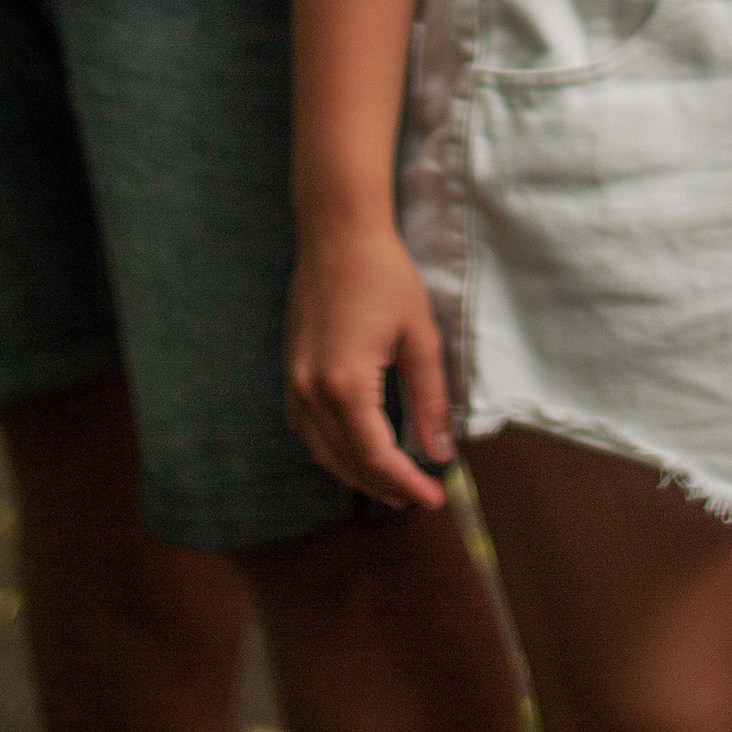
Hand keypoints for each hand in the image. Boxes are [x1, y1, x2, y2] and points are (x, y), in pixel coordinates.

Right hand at [285, 222, 453, 510]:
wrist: (337, 232)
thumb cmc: (384, 276)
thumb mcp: (419, 336)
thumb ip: (431, 399)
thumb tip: (440, 453)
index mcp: (346, 384)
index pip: (377, 457)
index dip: (407, 483)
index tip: (436, 498)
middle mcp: (312, 390)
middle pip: (347, 461)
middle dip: (384, 485)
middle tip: (419, 496)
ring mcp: (295, 381)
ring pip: (323, 451)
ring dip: (356, 473)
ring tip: (392, 483)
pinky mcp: (291, 370)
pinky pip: (307, 429)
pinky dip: (333, 450)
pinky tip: (356, 450)